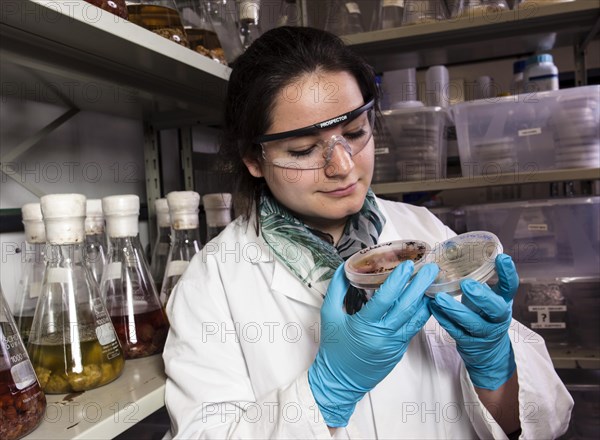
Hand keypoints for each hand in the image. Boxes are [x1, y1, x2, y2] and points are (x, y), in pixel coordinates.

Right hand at [308, 261, 438, 426]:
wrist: (340, 380)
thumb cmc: (333, 348)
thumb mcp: (329, 315)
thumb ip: (337, 289)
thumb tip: (346, 268)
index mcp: (364, 325)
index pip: (385, 299)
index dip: (398, 280)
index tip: (408, 265)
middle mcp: (382, 335)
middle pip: (407, 306)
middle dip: (420, 285)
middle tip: (431, 268)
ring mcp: (394, 344)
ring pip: (415, 318)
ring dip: (425, 298)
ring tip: (434, 280)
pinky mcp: (399, 350)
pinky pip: (413, 328)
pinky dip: (421, 312)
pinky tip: (425, 300)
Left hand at [430, 254, 518, 389]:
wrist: (489, 354)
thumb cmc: (484, 317)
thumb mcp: (489, 299)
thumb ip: (480, 282)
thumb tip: (459, 254)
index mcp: (503, 303)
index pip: (510, 288)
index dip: (508, 274)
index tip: (502, 258)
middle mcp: (497, 319)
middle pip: (495, 309)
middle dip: (482, 297)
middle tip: (466, 284)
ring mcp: (484, 333)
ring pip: (472, 323)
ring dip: (454, 310)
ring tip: (439, 297)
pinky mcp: (469, 343)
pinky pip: (455, 331)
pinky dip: (443, 319)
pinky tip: (432, 308)